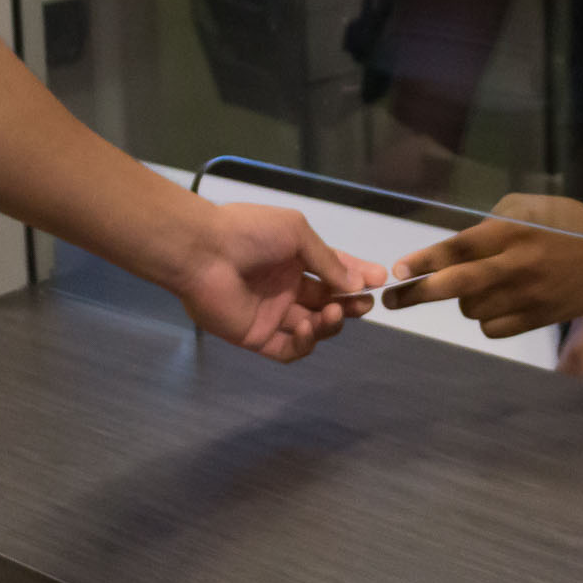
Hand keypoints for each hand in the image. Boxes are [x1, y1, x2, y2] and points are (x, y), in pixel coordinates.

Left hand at [168, 203, 386, 362]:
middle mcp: (284, 286)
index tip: (379, 279)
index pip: (332, 270)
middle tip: (364, 304)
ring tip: (333, 313)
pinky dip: (305, 344)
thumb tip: (356, 285)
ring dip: (330, 323)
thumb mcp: (296, 233)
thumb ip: (327, 261)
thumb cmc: (249, 233)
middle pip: (326, 301)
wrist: (203, 253)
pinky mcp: (256, 337)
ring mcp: (271, 313)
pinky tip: (309, 328)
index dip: (356, 275)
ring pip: (312, 327)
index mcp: (292, 257)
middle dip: (349, 303)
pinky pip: (287, 349)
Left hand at [383, 193, 582, 337]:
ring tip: (482, 285)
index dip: (425, 261)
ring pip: (472, 310)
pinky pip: (494, 329)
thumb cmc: (566, 221)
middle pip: (458, 286)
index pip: (459, 247)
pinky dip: (488, 318)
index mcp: (512, 231)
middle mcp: (517, 264)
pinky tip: (500, 302)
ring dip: (465, 300)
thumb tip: (453, 250)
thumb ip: (490, 226)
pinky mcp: (541, 318)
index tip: (399, 270)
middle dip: (418, 294)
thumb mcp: (527, 207)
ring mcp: (530, 295)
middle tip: (391, 300)